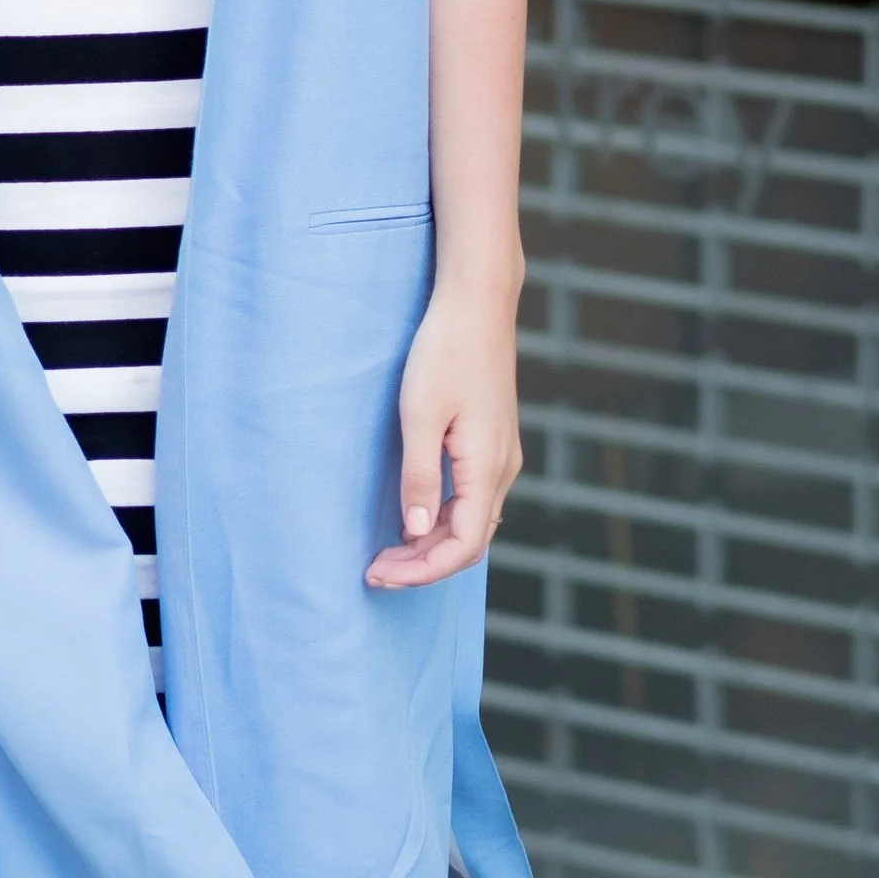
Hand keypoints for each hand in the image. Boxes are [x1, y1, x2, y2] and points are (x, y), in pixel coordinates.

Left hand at [364, 278, 520, 589]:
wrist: (477, 303)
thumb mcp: (421, 413)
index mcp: (488, 467)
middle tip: (375, 571)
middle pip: (469, 541)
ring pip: (472, 522)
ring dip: (433, 544)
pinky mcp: (492, 440)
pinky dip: (444, 519)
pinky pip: (473, 498)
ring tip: (388, 552)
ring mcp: (501, 454)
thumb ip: (420, 477)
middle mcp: (502, 468)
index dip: (422, 571)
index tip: (378, 574)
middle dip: (423, 565)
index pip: (463, 546)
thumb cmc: (445, 350)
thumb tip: (419, 534)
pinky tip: (415, 517)